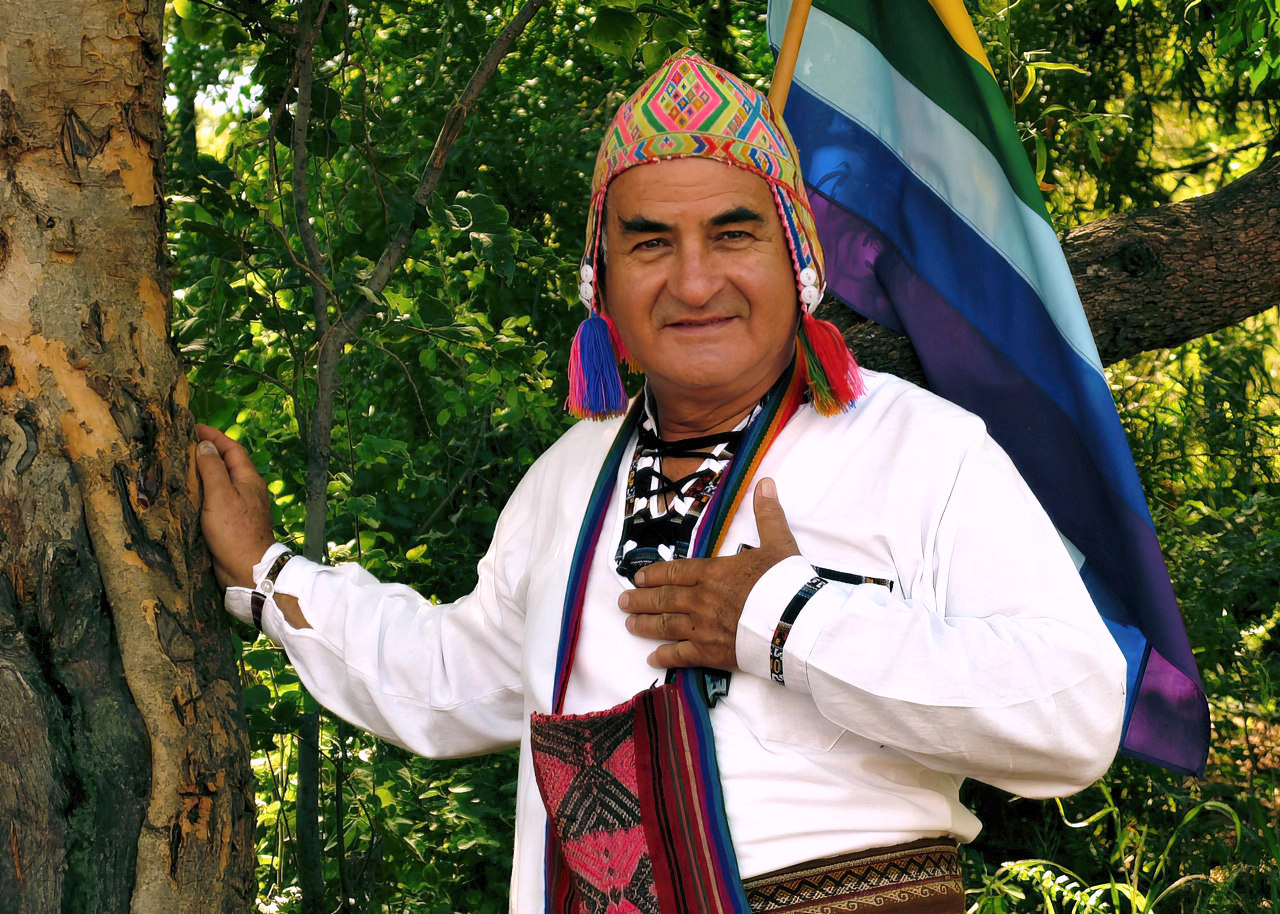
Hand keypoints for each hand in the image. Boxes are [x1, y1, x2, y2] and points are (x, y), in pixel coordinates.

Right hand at [193, 424, 276, 588]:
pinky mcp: (232, 522)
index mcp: (248, 479)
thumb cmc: (235, 530)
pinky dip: (203, 492)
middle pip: (227, 464)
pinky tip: (187, 495)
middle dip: (207, 452)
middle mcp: (247, 490)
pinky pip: (216, 500)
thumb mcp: (221, 495)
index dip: (214, 436)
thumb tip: (205, 445)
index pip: (232, 449)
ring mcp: (240, 506)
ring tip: (180, 466)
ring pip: (221, 482)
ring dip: (203, 472)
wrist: (247, 568)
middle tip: (182, 445)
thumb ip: (213, 468)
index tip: (194, 427)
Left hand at [619, 478, 799, 670]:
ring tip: (629, 624)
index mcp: (713, 572)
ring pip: (666, 625)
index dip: (654, 574)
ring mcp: (703, 627)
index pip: (675, 571)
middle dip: (641, 600)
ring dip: (645, 625)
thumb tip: (766, 483)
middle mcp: (701, 599)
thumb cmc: (786, 584)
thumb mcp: (779, 543)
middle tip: (623, 601)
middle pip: (663, 599)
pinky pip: (681, 655)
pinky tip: (653, 658)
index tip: (638, 578)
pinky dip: (665, 657)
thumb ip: (768, 515)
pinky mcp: (711, 652)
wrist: (795, 624)